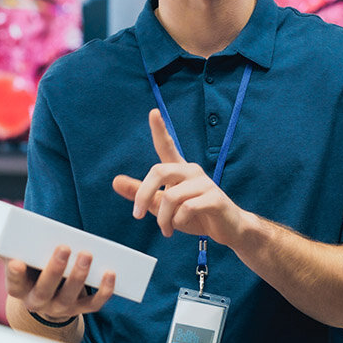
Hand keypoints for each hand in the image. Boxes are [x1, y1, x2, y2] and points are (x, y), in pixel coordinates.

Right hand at [4, 246, 114, 322]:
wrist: (48, 297)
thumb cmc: (34, 268)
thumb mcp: (23, 258)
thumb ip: (18, 245)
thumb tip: (15, 223)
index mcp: (20, 289)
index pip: (14, 284)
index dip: (15, 275)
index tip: (17, 262)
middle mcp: (38, 302)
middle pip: (43, 291)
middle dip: (54, 269)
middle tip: (64, 247)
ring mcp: (59, 308)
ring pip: (68, 297)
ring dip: (78, 276)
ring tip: (86, 254)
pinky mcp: (79, 309)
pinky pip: (93, 304)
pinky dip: (104, 290)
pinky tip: (110, 273)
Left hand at [112, 108, 246, 244]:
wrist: (227, 229)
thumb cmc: (195, 215)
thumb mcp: (162, 205)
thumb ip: (140, 193)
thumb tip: (115, 181)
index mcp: (179, 170)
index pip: (167, 146)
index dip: (160, 129)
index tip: (153, 112)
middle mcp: (191, 171)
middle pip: (159, 171)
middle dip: (143, 194)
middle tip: (137, 215)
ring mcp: (205, 183)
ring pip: (170, 196)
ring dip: (163, 218)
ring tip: (166, 229)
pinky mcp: (214, 198)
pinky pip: (187, 208)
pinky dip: (178, 221)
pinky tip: (181, 225)